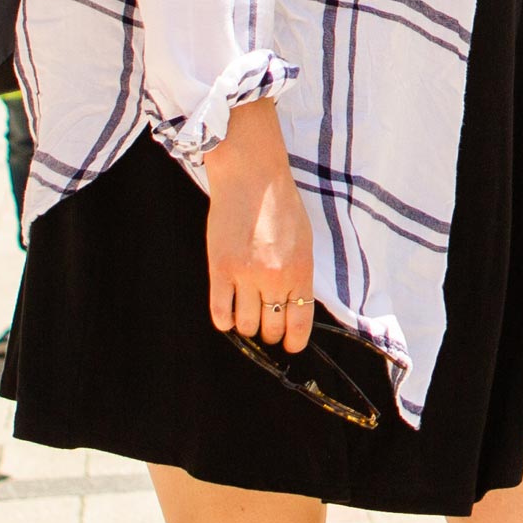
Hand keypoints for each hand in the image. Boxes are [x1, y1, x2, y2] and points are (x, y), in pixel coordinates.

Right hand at [204, 161, 317, 351]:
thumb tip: (294, 305)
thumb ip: (299, 274)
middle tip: (265, 326)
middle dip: (269, 332)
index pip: (299, 322)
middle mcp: (275, 278)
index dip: (294, 341)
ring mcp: (245, 275)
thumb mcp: (303, 241)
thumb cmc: (279, 205)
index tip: (290, 345)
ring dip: (247, 325)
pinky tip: (227, 314)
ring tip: (246, 314)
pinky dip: (224, 320)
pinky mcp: (220, 269)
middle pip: (271, 328)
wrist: (251, 177)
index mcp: (300, 271)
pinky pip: (220, 312)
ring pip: (246, 324)